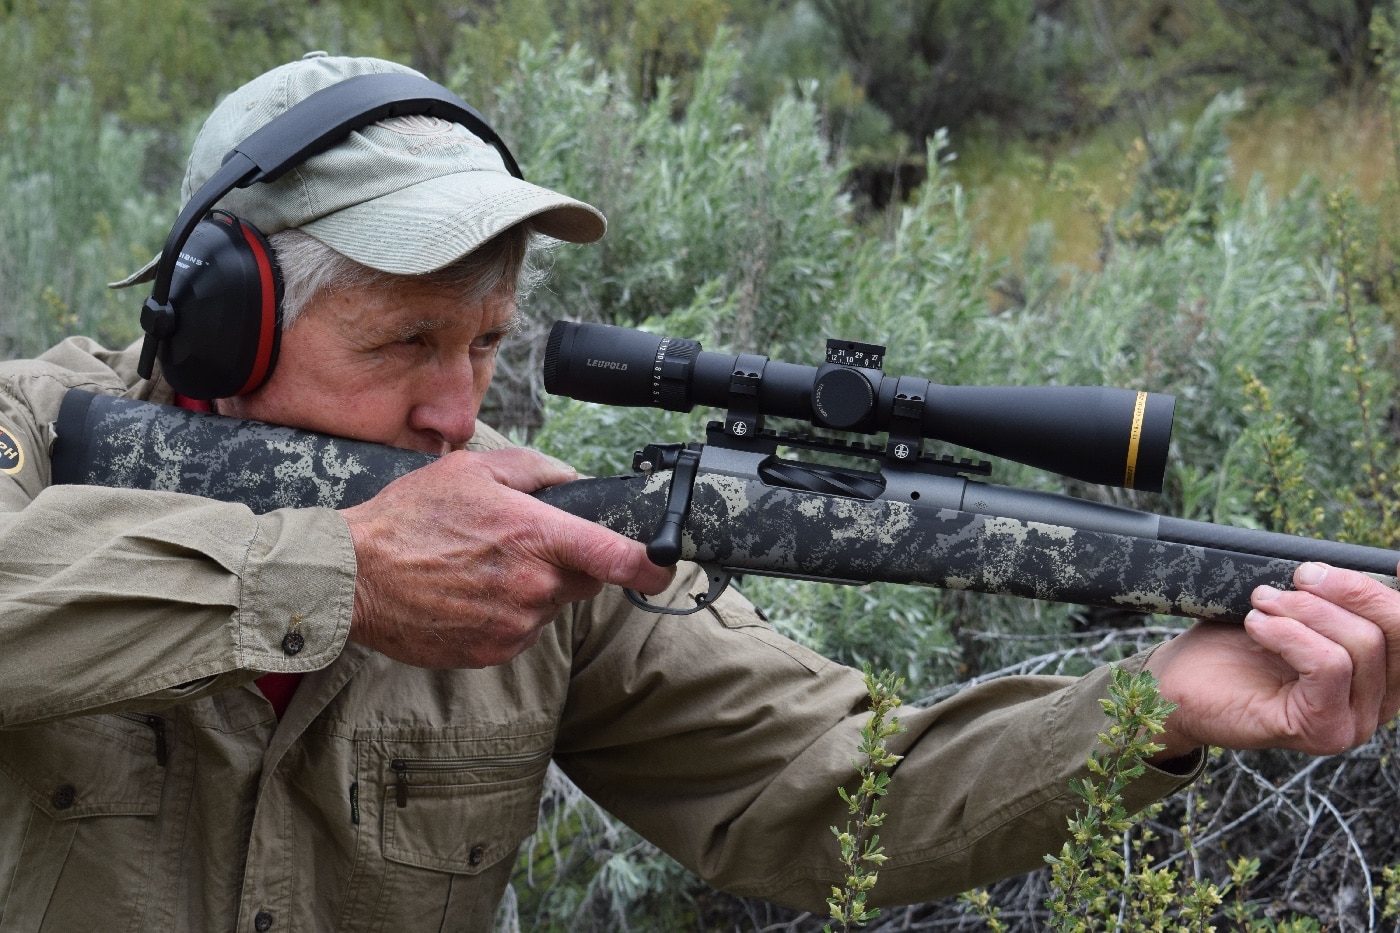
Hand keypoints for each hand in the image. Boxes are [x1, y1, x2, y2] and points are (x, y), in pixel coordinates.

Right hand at [340, 448, 673, 667]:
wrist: (354, 577)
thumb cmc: (409, 518)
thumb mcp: (472, 470)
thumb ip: (532, 470)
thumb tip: (570, 479)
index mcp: (536, 537)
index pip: (616, 558)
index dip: (651, 565)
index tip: (664, 566)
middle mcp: (534, 586)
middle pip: (583, 580)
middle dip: (566, 563)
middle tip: (517, 545)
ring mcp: (514, 625)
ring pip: (549, 607)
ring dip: (532, 590)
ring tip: (478, 569)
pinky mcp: (493, 652)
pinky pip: (520, 632)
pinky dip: (505, 615)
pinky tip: (467, 595)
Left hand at [1145, 562, 1399, 761]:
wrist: (1178, 688)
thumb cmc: (1231, 646)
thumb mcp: (1288, 611)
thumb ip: (1331, 597)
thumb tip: (1379, 562)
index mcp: (1376, 672)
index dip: (1394, 593)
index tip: (1396, 562)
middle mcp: (1376, 703)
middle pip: (1395, 630)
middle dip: (1347, 590)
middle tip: (1298, 577)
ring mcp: (1352, 722)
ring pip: (1360, 644)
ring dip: (1303, 610)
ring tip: (1261, 603)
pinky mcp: (1322, 730)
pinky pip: (1327, 665)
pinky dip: (1288, 634)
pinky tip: (1256, 626)